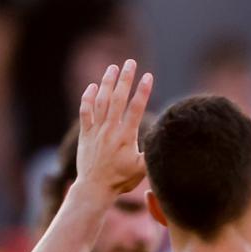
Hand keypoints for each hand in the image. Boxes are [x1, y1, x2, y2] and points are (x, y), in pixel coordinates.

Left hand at [76, 59, 153, 199]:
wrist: (94, 188)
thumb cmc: (121, 180)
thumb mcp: (142, 170)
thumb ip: (152, 153)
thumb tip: (165, 140)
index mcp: (126, 137)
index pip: (136, 109)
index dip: (143, 91)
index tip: (148, 76)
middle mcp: (110, 130)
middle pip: (118, 98)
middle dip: (125, 78)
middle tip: (130, 62)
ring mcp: (96, 130)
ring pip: (101, 101)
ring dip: (108, 82)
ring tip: (113, 67)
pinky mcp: (86, 133)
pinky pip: (85, 111)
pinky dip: (88, 97)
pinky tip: (93, 86)